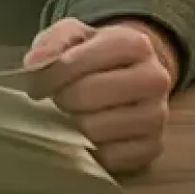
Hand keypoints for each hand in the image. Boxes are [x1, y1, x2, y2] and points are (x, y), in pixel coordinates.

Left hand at [24, 18, 175, 173]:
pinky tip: (89, 135)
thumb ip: (53, 42)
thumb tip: (35, 64)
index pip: (75, 62)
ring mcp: (158, 116)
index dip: (47, 76)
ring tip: (74, 114)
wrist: (131, 76)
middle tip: (58, 99)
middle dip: (61, 99)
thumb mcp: (73, 35)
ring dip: (73, 125)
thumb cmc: (95, 56)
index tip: (37, 85)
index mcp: (135, 43)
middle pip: (84, 96)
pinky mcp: (153, 148)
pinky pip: (107, 158)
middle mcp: (155, 78)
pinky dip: (91, 150)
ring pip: (94, 130)